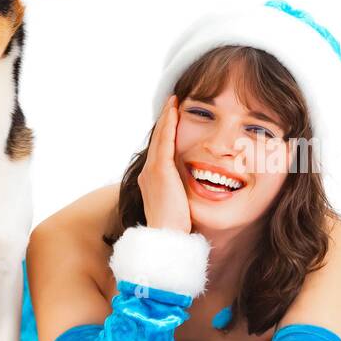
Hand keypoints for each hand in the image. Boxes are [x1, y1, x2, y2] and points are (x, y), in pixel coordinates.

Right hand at [138, 95, 191, 232]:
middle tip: (172, 102)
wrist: (166, 239)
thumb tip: (194, 187)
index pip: (159, 150)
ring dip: (167, 117)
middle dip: (165, 120)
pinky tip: (174, 112)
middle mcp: (147, 172)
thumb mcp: (177, 205)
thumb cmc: (175, 228)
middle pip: (157, 140)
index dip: (165, 132)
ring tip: (173, 101)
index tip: (172, 117)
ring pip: (160, 137)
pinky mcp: (160, 171)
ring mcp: (151, 170)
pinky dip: (169, 125)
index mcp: (150, 180)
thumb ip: (180, 192)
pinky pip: (165, 142)